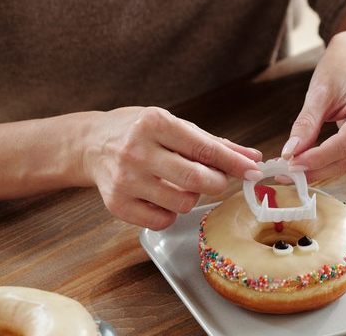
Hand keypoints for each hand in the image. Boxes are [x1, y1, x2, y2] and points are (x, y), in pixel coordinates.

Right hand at [81, 106, 260, 229]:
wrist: (91, 143)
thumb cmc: (140, 131)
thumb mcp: (175, 126)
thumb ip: (214, 143)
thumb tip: (253, 157)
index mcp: (155, 123)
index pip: (204, 149)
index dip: (234, 163)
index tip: (253, 171)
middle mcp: (137, 151)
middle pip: (195, 180)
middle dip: (217, 183)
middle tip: (216, 179)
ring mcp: (124, 180)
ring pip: (182, 203)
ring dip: (192, 197)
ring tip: (180, 184)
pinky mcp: (116, 204)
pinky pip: (161, 220)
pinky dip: (170, 212)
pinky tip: (162, 197)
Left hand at [283, 30, 345, 181]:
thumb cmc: (342, 67)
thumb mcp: (319, 92)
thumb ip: (306, 124)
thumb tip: (290, 153)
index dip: (317, 159)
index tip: (292, 165)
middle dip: (318, 168)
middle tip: (288, 174)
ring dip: (325, 167)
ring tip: (297, 167)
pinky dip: (335, 160)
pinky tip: (314, 160)